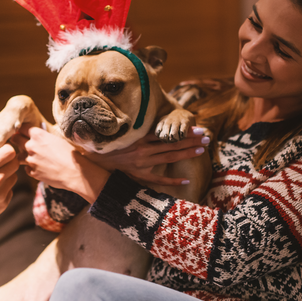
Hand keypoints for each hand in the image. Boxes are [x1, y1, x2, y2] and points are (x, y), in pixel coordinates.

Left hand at [11, 125, 108, 203]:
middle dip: (17, 140)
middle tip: (19, 141)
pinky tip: (40, 168)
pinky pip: (27, 169)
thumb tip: (39, 136)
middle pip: (16, 140)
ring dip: (24, 156)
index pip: (22, 128)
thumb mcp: (58, 139)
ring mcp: (30, 161)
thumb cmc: (71, 154)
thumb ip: (45, 137)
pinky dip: (31, 168)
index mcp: (38, 135)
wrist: (75, 172)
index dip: (22, 129)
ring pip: (19, 156)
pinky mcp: (32, 173)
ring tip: (33, 158)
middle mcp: (31, 146)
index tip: (22, 131)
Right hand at [85, 126, 209, 185]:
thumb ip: (139, 128)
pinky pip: (158, 179)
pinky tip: (185, 180)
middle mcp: (143, 150)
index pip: (166, 133)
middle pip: (171, 145)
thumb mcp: (124, 133)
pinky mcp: (139, 175)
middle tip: (206, 137)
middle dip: (190, 141)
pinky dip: (171, 181)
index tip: (197, 128)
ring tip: (201, 150)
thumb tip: (154, 119)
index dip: (182, 131)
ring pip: (168, 158)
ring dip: (186, 154)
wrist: (95, 160)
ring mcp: (142, 164)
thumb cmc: (110, 144)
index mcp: (140, 139)